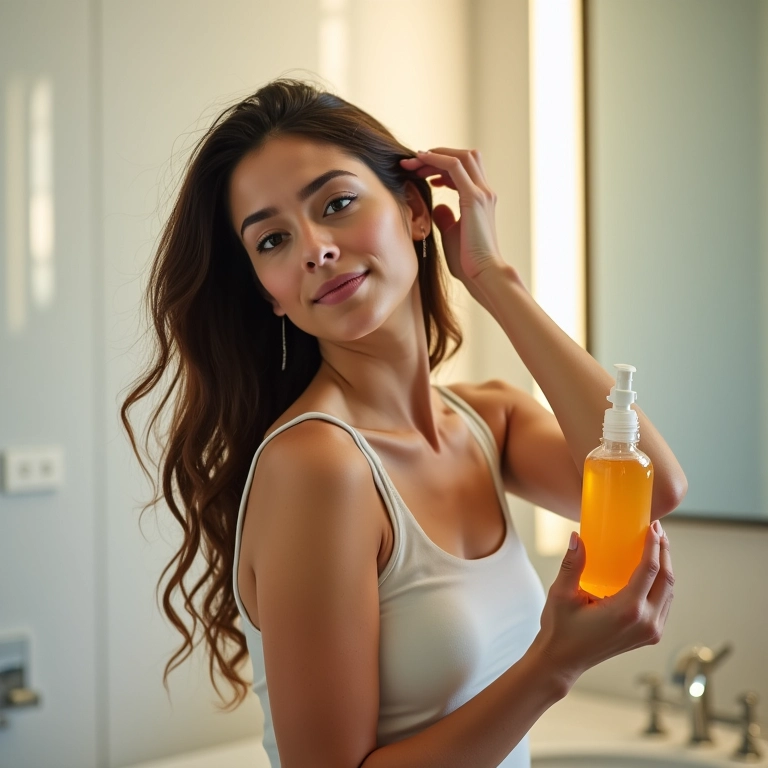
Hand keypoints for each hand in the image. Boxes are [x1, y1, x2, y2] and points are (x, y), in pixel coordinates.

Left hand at [400, 148, 504, 288]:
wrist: (482, 273)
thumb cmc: (467, 261)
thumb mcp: (451, 234)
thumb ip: (446, 218)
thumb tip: (438, 208)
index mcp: (481, 200)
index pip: (464, 169)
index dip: (441, 166)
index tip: (420, 173)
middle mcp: (484, 192)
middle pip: (464, 157)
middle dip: (437, 155)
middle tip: (412, 164)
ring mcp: (482, 193)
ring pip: (461, 156)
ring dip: (435, 155)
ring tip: (414, 162)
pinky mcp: (474, 198)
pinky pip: (454, 166)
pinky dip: (437, 159)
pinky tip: (421, 162)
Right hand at [531, 521, 674, 689]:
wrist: (563, 661)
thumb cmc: (560, 629)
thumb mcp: (562, 593)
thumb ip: (572, 564)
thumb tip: (576, 537)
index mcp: (627, 610)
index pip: (650, 570)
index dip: (653, 545)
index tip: (652, 526)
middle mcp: (645, 622)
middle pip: (666, 579)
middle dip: (664, 552)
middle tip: (657, 531)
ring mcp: (650, 631)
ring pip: (669, 592)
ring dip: (665, 567)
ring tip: (656, 546)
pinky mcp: (648, 636)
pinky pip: (664, 604)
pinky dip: (662, 584)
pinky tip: (652, 571)